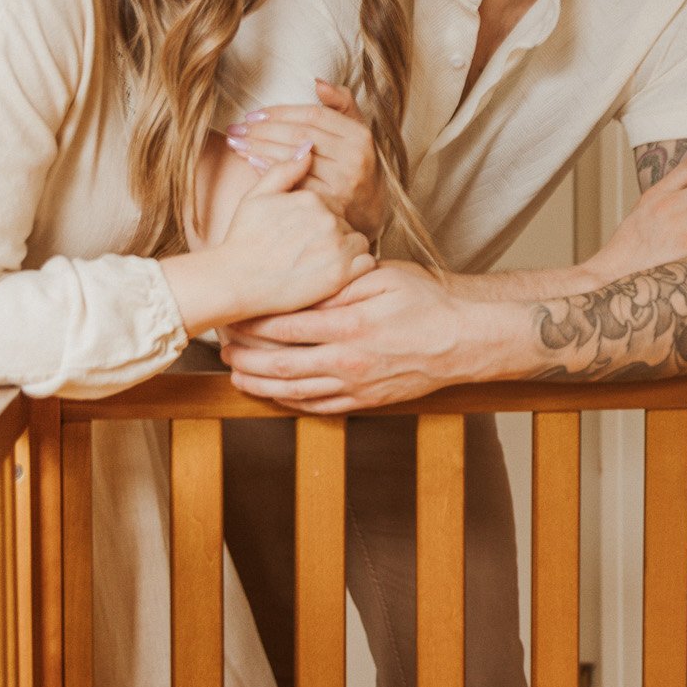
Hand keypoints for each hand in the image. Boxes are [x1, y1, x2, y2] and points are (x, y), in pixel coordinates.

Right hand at [215, 148, 372, 320]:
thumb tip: (309, 147)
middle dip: (333, 234)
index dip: (320, 219)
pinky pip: (367, 263)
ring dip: (346, 250)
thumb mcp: (257, 196)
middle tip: (309, 250)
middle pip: (345, 222)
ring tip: (319, 261)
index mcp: (311, 198)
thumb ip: (284, 171)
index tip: (305, 234)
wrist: (236, 281)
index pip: (332, 204)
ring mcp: (336, 246)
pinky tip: (333, 272)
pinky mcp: (341, 274)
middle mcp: (327, 219)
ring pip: (358, 241)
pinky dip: (356, 268)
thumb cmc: (243, 239)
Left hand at [220, 259, 508, 412]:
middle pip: (280, 364)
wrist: (464, 338)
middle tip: (222, 347)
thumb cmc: (426, 300)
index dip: (252, 322)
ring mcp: (356, 386)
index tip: (233, 314)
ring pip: (294, 392)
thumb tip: (299, 288)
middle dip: (245, 356)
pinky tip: (273, 395)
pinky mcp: (366, 402)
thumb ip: (338, 285)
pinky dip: (290, 403)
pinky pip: (318, 408)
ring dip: (260, 384)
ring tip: (235, 374)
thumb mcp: (382, 278)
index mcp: (349, 325)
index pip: (284, 326)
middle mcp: (348, 361)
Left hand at [224, 78, 385, 235]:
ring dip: (259, 149)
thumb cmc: (355, 162)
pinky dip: (269, 172)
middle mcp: (354, 158)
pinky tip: (251, 162)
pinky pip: (292, 183)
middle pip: (299, 136)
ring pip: (292, 159)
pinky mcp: (329, 205)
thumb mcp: (355, 129)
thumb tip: (317, 82)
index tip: (254, 113)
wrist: (370, 207)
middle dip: (263, 130)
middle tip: (237, 128)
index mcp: (359, 135)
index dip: (281, 112)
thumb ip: (341, 103)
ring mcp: (342, 184)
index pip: (313, 115)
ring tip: (237, 143)